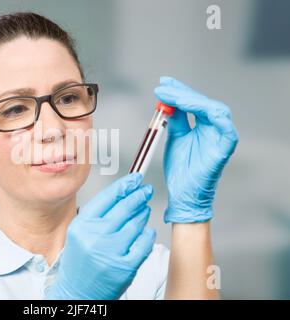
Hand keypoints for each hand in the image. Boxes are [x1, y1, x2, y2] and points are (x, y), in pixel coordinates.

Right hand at [44, 173, 155, 299]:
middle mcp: (96, 236)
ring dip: (143, 214)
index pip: (108, 197)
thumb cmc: (79, 262)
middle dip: (138, 196)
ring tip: (144, 210)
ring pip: (136, 224)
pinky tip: (146, 232)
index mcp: (82, 225)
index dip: (125, 185)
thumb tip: (121, 194)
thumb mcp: (79, 232)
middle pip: (125, 207)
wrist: (78, 292)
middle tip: (145, 190)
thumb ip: (97, 214)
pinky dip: (148, 235)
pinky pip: (144, 243)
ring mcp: (111, 252)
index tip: (134, 179)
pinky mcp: (125, 266)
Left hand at [154, 76, 238, 222]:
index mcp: (203, 125)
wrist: (183, 194)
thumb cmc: (181, 169)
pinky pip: (226, 129)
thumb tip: (166, 101)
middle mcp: (214, 127)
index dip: (179, 91)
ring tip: (171, 97)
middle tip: (163, 87)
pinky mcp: (225, 148)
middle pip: (202, 102)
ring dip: (192, 101)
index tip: (163, 83)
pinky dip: (215, 116)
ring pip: (214, 110)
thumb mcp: (174, 138)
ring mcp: (221, 137)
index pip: (193, 102)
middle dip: (181, 92)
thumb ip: (174, 120)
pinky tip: (197, 108)